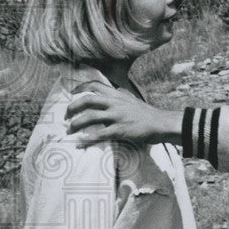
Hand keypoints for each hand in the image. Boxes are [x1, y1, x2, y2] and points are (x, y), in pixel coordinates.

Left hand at [65, 81, 179, 146]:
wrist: (161, 123)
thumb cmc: (147, 114)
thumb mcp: (133, 100)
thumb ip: (121, 95)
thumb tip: (114, 89)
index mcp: (118, 95)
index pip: (95, 85)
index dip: (81, 87)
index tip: (72, 93)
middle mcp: (115, 103)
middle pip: (87, 100)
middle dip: (72, 108)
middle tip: (66, 116)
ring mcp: (117, 116)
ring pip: (90, 117)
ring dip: (76, 124)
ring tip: (70, 130)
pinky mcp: (120, 130)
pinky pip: (99, 135)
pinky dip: (87, 140)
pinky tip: (80, 144)